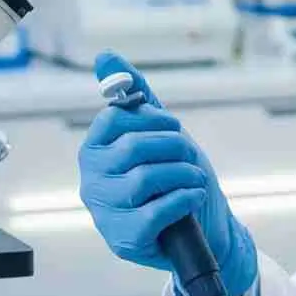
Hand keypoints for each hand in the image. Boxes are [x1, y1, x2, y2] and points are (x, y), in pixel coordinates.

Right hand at [78, 50, 257, 295]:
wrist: (204, 229)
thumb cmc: (176, 179)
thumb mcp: (159, 132)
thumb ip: (133, 95)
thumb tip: (105, 56)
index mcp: (95, 150)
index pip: (113, 118)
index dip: (152, 118)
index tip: (175, 127)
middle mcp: (91, 180)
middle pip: (132, 147)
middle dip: (174, 147)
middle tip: (190, 157)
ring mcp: (104, 213)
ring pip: (145, 178)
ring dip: (183, 174)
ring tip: (196, 179)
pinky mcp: (124, 239)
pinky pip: (155, 211)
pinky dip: (183, 199)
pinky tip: (193, 197)